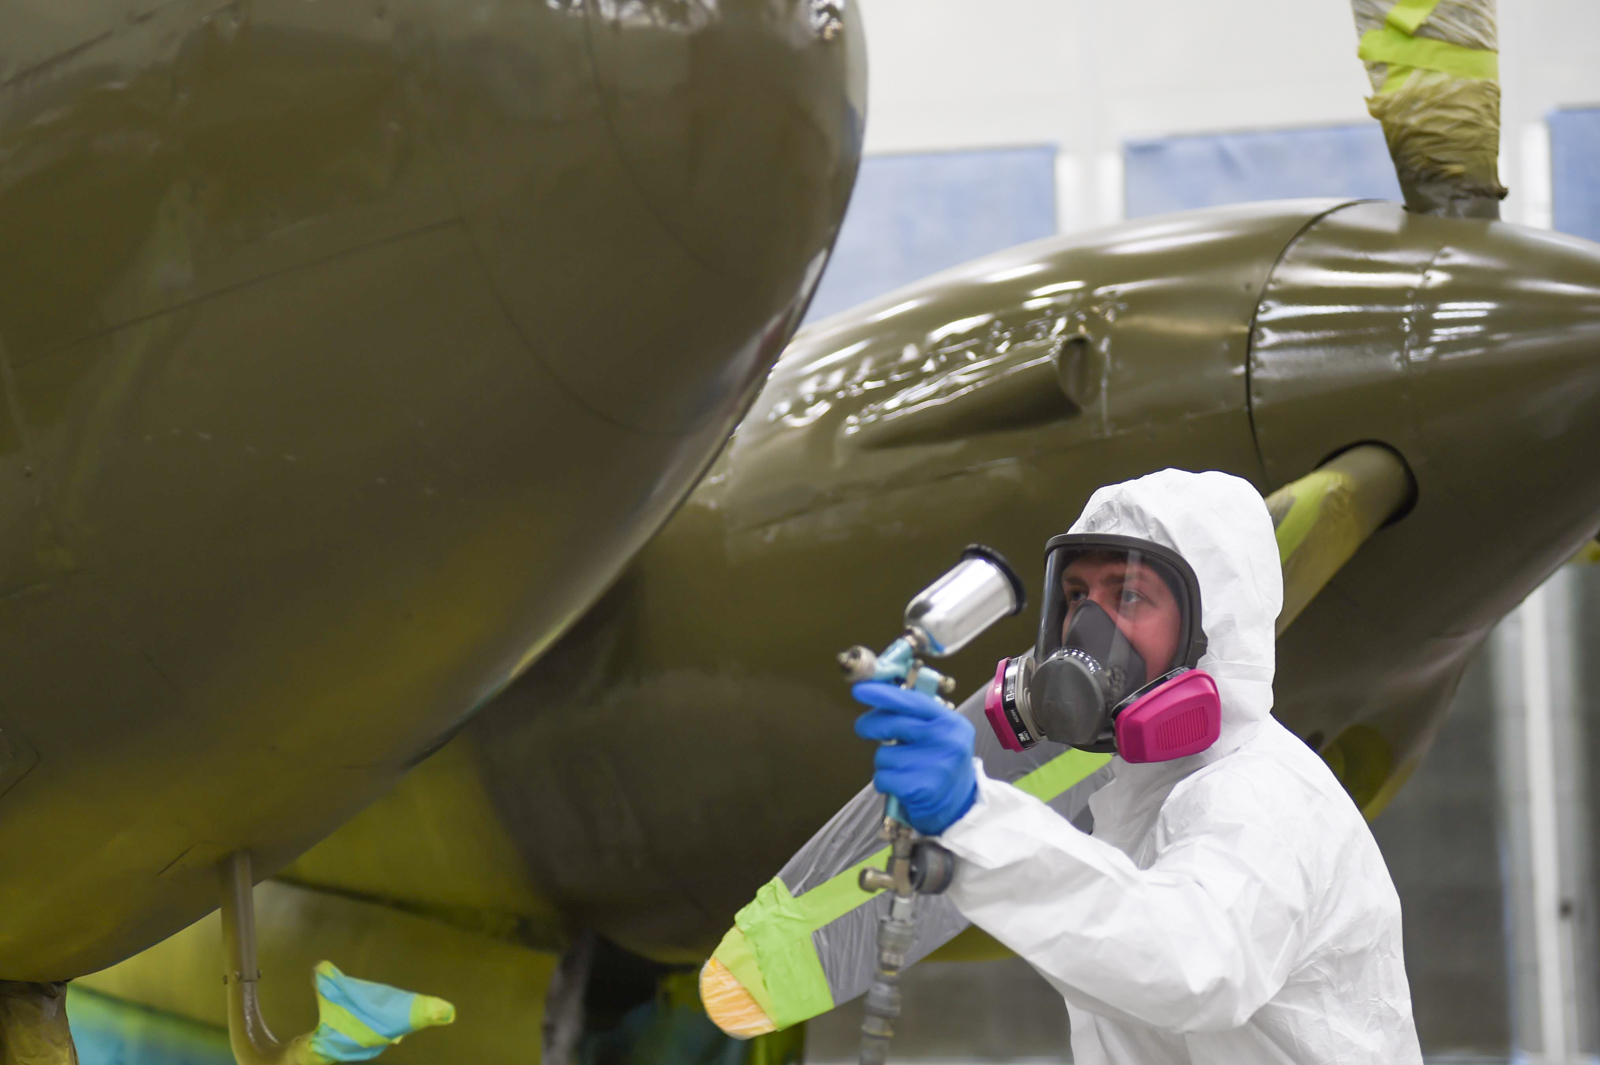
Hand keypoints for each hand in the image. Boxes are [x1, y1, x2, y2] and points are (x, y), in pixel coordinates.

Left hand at [852, 682, 976, 834]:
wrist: (959, 808)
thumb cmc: (940, 765)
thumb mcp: (939, 734)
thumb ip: (915, 717)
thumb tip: (878, 700)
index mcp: (950, 722)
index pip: (912, 701)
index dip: (883, 694)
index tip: (860, 690)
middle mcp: (946, 740)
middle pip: (893, 724)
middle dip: (870, 725)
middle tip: (863, 728)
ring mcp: (934, 765)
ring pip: (883, 754)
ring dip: (884, 762)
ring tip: (901, 769)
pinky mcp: (920, 788)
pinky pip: (882, 777)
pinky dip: (884, 782)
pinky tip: (900, 786)